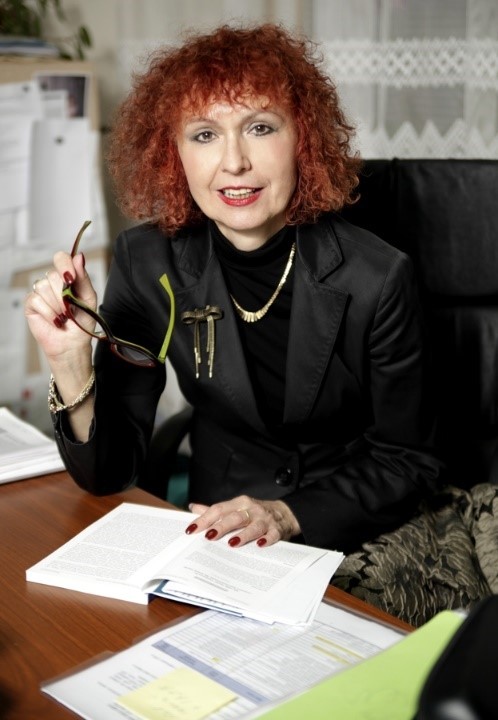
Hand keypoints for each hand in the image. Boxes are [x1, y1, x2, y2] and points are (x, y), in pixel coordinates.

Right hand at [24, 248, 95, 364]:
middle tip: (71, 309)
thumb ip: (83, 278)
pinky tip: (55, 320)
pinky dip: (49, 313)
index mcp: (68, 278)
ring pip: (44, 286)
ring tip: (63, 316)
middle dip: (64, 295)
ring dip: (57, 306)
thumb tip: (79, 256)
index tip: (71, 278)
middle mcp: (53, 282)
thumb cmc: (83, 322)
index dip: (64, 265)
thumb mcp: (89, 298)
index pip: (61, 258)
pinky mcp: (31, 303)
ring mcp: (40, 292)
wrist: (74, 343)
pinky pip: (37, 299)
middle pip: (53, 276)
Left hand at [186, 495, 300, 547]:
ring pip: (253, 526)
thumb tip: (193, 508)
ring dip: (243, 534)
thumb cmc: (255, 513)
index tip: (191, 530)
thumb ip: (216, 510)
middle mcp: (252, 509)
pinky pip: (272, 535)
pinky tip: (260, 545)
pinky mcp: (277, 529)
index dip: (205, 519)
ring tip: (232, 543)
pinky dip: (267, 539)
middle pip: (235, 517)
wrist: (285, 514)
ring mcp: (265, 519)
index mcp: (239, 503)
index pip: (219, 509)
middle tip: (209, 536)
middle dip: (222, 526)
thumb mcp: (236, 508)